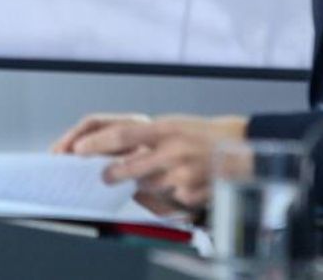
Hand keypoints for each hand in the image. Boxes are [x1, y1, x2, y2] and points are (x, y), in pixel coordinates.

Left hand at [56, 113, 247, 212]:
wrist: (244, 148)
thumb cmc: (203, 135)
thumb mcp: (173, 126)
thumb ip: (145, 137)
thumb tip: (112, 149)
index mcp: (165, 128)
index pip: (122, 135)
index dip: (96, 143)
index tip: (77, 149)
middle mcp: (173, 150)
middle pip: (129, 168)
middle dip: (112, 174)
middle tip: (104, 175)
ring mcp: (183, 174)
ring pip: (149, 185)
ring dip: (148, 182)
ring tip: (165, 170)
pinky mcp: (193, 193)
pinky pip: (170, 198)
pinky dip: (173, 192)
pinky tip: (188, 180)